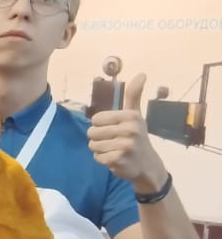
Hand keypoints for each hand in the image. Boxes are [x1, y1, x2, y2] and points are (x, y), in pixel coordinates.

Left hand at [87, 73, 165, 192]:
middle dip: (99, 138)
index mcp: (131, 116)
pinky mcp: (118, 160)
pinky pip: (97, 157)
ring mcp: (125, 145)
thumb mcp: (135, 114)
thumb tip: (142, 73)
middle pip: (92, 132)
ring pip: (93, 145)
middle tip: (115, 141)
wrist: (147, 164)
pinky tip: (115, 159)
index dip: (100, 125)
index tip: (115, 129)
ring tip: (115, 150)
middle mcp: (130, 129)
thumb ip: (133, 95)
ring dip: (100, 150)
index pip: (96, 119)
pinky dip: (103, 160)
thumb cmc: (137, 135)